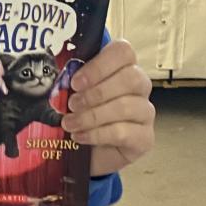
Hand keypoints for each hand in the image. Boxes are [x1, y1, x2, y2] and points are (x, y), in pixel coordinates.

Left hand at [62, 40, 154, 178]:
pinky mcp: (145, 138)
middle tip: (72, 104)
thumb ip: (72, 82)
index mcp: (122, 67)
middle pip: (131, 77)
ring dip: (93, 115)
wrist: (88, 153)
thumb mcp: (74, 95)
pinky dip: (98, 134)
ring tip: (70, 123)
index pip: (123, 52)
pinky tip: (80, 136)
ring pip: (127, 106)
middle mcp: (139, 87)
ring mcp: (145, 112)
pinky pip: (125, 132)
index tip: (75, 82)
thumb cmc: (82, 116)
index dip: (99, 65)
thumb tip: (60, 78)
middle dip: (97, 92)